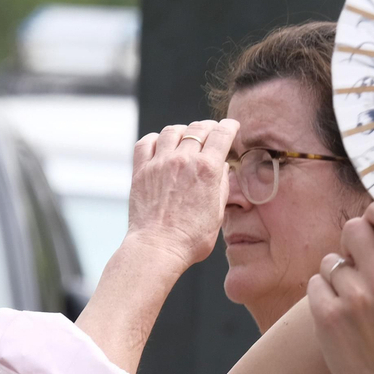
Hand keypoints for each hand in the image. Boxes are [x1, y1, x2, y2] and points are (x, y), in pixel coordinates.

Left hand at [126, 119, 239, 267]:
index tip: (231, 125)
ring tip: (186, 136)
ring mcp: (160, 163)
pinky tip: (161, 145)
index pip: (221, 135)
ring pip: (172, 130)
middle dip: (209, 127)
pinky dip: (156, 139)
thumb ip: (221, 186)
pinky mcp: (141, 171)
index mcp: (207, 170)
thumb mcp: (217, 213)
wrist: (158, 248)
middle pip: (198, 128)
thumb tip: (222, 167)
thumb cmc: (191, 238)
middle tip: (212, 131)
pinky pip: (146, 142)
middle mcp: (184, 160)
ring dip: (183, 130)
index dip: (229, 126)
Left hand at [308, 202, 373, 373]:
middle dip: (348, 242)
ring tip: (350, 301)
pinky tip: (336, 314)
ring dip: (334, 276)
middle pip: (353, 228)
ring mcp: (354, 298)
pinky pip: (315, 282)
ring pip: (330, 260)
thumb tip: (372, 218)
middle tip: (354, 263)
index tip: (373, 219)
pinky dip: (321, 295)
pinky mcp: (328, 314)